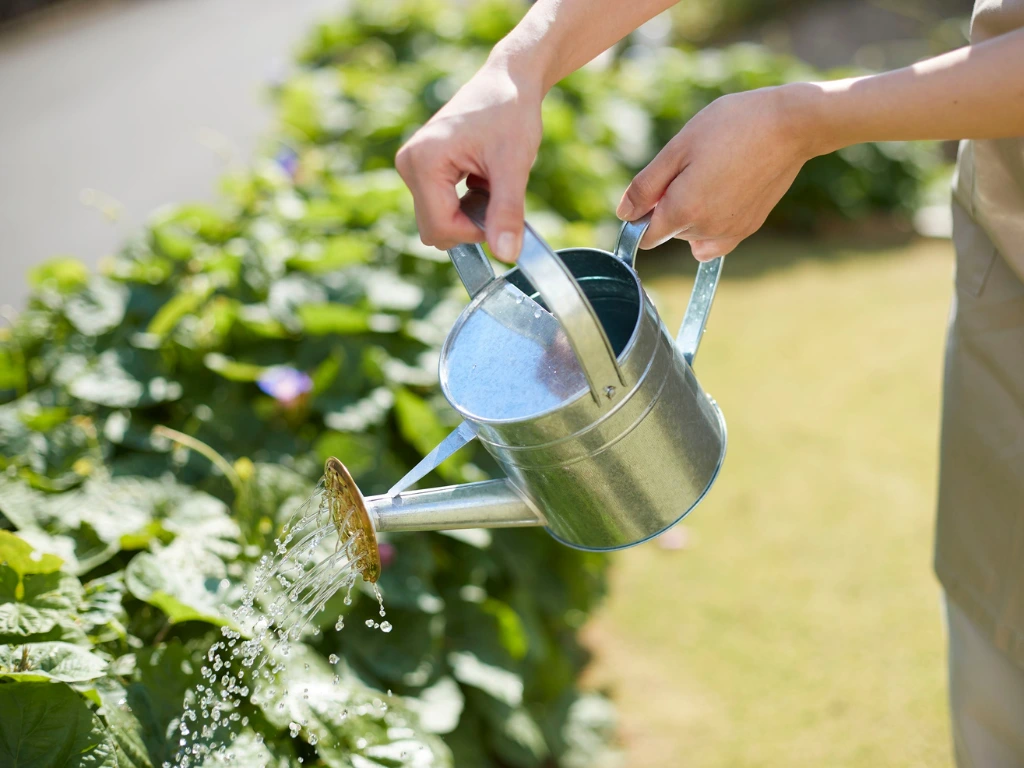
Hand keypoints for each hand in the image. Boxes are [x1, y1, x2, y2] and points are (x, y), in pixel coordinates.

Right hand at [396, 59, 542, 261]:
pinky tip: (481, 178)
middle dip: (470, 224)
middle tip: (498, 193)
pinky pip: (439, 207)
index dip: (475, 233)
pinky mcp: (421, 168)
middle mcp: (408, 164)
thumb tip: (506, 255)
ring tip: (490, 180)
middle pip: (434, 230)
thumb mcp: (514, 165)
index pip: (440, 228)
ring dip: (469, 213)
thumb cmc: (511, 112)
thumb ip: (507, 212)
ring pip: (438, 221)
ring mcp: (412, 166)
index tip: (502, 212)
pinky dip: (465, 203)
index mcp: (422, 162)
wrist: (508, 79)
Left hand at [617, 84, 819, 260]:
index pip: (646, 236)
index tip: (654, 189)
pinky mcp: (749, 228)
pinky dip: (712, 225)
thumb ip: (646, 185)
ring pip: (693, 234)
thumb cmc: (731, 126)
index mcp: (684, 210)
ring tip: (714, 172)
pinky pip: (716, 240)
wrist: (790, 125)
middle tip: (694, 165)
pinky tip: (722, 195)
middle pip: (670, 232)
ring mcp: (730, 232)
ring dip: (693, 212)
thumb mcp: (679, 148)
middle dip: (670, 206)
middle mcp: (706, 230)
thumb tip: (624, 214)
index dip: (642, 214)